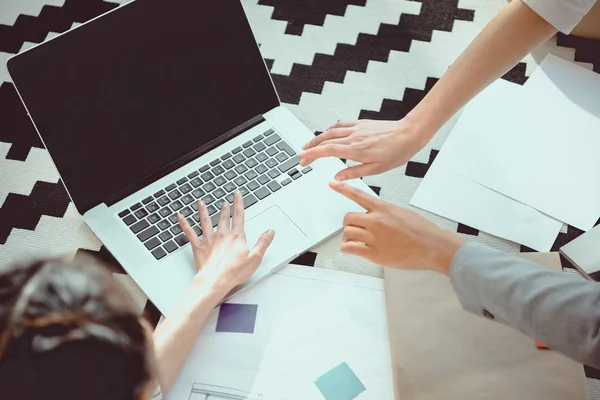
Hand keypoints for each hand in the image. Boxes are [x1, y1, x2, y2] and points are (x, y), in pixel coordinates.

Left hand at [177, 191, 274, 293]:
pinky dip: (184, 224)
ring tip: (201, 203)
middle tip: (224, 202)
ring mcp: (209, 240)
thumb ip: (263, 243)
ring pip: (205, 221)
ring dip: (203, 211)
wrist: (215, 281)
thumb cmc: (234, 272)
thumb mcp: (255, 258)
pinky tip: (180, 217)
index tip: (237, 194)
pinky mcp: (199, 247)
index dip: (238, 203)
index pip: (238, 215)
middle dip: (224, 208)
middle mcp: (222, 235)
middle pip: (223, 217)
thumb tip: (270, 232)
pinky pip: (190, 233)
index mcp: (236, 236)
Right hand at [299, 119, 430, 180]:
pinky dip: (330, 130)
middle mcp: (354, 137)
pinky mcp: (361, 124)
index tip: (303, 159)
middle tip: (302, 156)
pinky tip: (327, 133)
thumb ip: (354, 173)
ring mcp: (356, 128)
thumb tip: (337, 177)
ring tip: (309, 145)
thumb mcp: (376, 169)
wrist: (409, 133)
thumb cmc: (397, 151)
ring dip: (317, 138)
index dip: (312, 155)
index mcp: (356, 150)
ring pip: (330, 131)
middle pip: (324, 140)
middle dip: (310, 148)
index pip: (327, 151)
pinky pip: (340, 125)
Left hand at [330, 181, 463, 274]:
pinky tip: (350, 249)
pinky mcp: (374, 253)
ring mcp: (374, 237)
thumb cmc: (423, 231)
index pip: (358, 195)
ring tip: (354, 241)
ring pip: (347, 232)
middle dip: (348, 224)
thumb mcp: (402, 213)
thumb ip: (386, 212)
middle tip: (353, 229)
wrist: (432, 246)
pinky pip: (351, 248)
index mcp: (383, 209)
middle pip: (348, 217)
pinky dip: (347, 249)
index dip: (343, 189)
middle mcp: (376, 221)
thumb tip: (376, 215)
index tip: (333, 184)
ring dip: (347, 237)